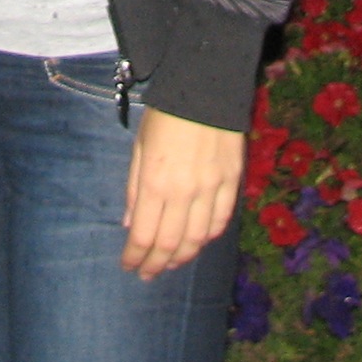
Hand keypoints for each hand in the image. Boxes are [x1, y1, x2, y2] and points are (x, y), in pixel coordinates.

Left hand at [122, 106, 243, 280]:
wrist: (206, 87)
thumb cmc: (165, 115)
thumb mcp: (140, 148)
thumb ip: (135, 189)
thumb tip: (132, 226)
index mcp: (156, 182)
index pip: (144, 235)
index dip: (135, 257)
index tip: (129, 266)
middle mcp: (184, 191)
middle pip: (171, 244)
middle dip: (156, 264)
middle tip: (148, 274)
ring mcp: (212, 188)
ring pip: (198, 238)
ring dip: (182, 257)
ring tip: (171, 264)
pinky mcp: (232, 182)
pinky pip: (221, 220)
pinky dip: (208, 237)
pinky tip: (198, 243)